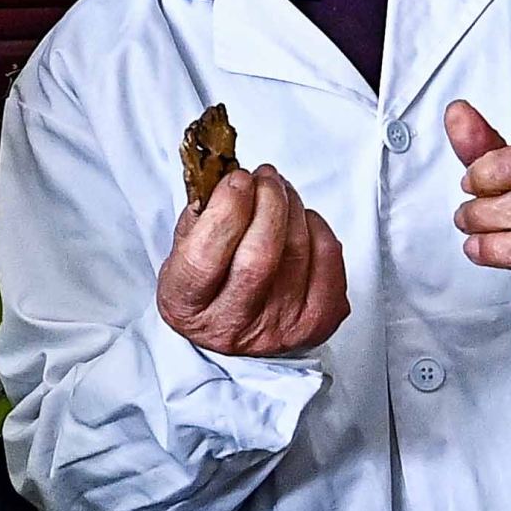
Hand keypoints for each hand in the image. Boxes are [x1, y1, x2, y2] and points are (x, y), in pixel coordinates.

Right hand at [158, 164, 350, 358]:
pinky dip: (317, 227)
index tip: (237, 179)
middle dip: (268, 200)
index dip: (227, 209)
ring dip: (292, 205)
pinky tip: (300, 223)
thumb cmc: (208, 285)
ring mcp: (280, 327)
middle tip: (265, 177)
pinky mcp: (318, 321)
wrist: (235, 333)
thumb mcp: (182, 253)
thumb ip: (199, 216)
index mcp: (188, 305)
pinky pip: (328, 257)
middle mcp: (234, 324)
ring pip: (298, 249)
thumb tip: (226, 176)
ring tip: (280, 192)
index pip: (206, 257)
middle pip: (260, 254)